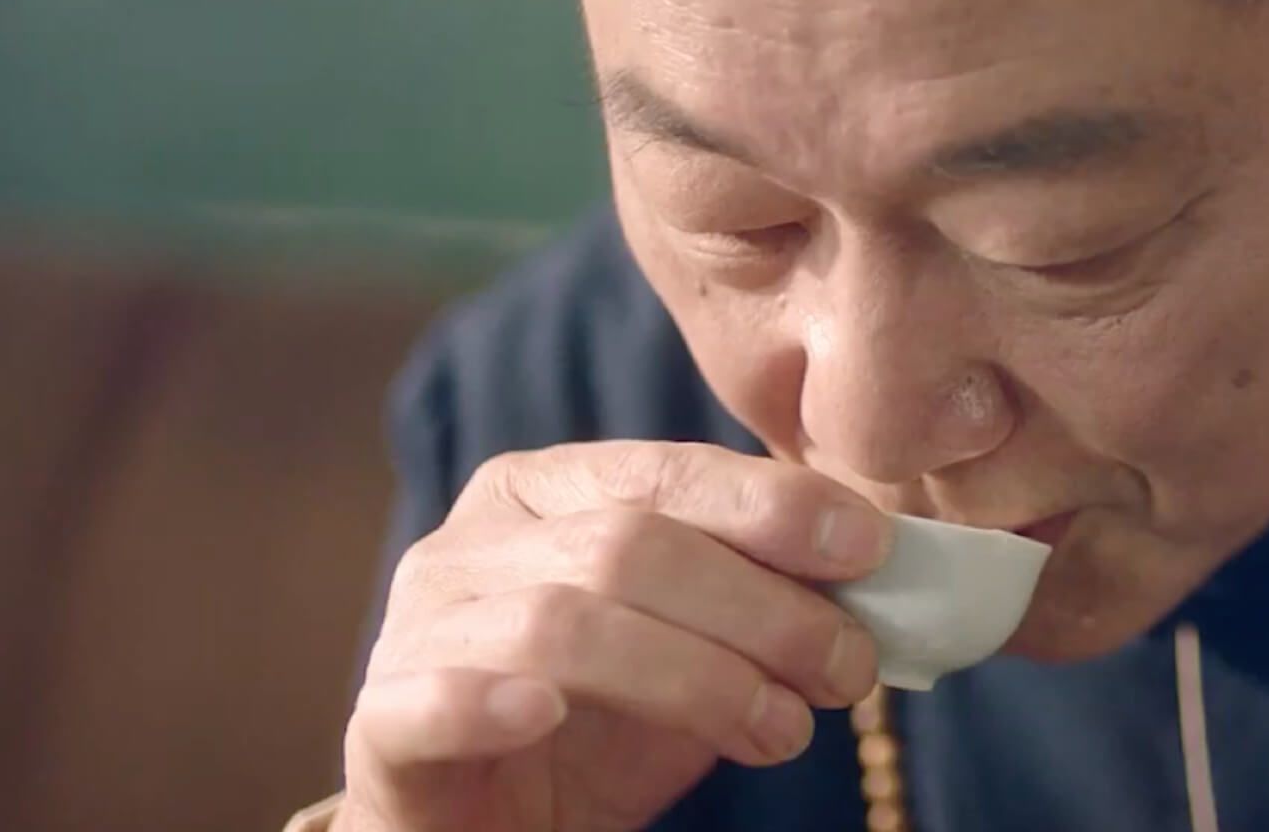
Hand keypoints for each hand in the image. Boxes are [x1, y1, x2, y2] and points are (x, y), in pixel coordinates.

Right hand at [340, 442, 893, 831]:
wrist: (500, 828)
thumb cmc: (608, 726)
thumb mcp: (705, 648)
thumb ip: (767, 594)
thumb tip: (888, 562)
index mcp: (546, 490)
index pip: (666, 472)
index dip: (771, 506)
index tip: (871, 548)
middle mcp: (470, 542)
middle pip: (628, 548)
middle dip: (761, 609)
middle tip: (850, 671)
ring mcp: (416, 630)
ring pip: (561, 625)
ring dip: (696, 677)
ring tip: (783, 731)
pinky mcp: (380, 726)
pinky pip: (428, 701)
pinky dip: (488, 701)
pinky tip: (548, 716)